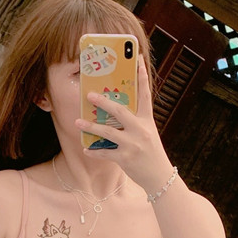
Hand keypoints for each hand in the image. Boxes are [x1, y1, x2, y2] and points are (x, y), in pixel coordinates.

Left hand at [76, 54, 174, 194]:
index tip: (138, 61)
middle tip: (89, 95)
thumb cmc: (151, 152)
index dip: (142, 78)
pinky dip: (94, 151)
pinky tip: (85, 148)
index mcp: (147, 121)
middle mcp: (140, 130)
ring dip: (91, 126)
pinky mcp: (125, 158)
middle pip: (120, 111)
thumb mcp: (148, 133)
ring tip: (78, 122)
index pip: (145, 95)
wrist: (159, 176)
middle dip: (103, 102)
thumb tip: (114, 111)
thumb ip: (135, 122)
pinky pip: (105, 152)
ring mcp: (132, 145)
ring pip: (108, 132)